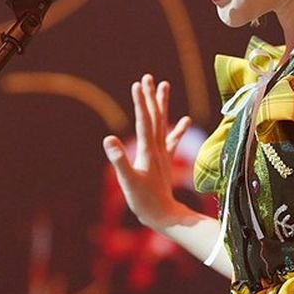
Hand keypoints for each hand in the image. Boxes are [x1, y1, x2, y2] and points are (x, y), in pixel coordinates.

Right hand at [103, 74, 195, 231]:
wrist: (164, 216)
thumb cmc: (144, 201)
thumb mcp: (128, 181)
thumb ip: (119, 160)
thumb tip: (109, 139)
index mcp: (148, 150)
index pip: (144, 121)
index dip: (141, 102)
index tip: (137, 84)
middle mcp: (157, 148)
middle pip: (154, 117)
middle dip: (150, 97)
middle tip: (147, 77)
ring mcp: (162, 154)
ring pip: (162, 124)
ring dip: (162, 105)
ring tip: (164, 86)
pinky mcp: (164, 162)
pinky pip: (171, 141)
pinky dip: (177, 129)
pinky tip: (185, 120)